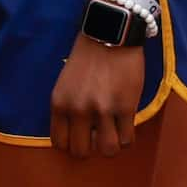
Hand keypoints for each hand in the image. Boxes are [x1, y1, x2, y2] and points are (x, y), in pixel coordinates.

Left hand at [50, 37, 144, 157]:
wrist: (109, 34)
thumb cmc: (87, 58)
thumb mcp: (65, 83)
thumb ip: (68, 108)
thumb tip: (78, 135)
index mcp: (59, 102)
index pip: (59, 143)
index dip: (71, 144)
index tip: (80, 137)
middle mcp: (78, 109)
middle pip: (81, 152)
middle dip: (91, 148)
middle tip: (98, 136)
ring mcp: (102, 110)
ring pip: (107, 150)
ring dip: (111, 145)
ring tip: (113, 133)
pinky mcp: (125, 107)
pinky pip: (127, 139)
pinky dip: (126, 138)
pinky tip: (125, 127)